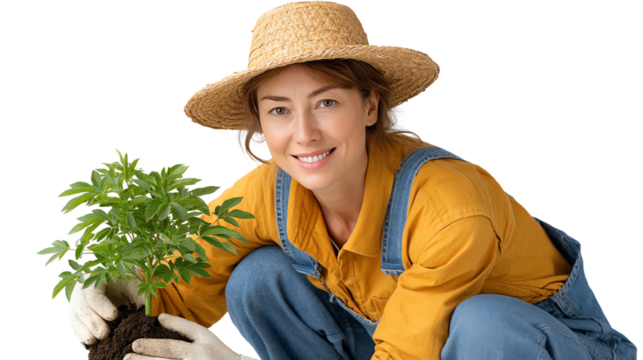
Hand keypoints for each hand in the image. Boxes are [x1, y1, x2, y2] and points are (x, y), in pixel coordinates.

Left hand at [123, 313, 241, 359]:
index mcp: (206, 340)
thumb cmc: (217, 354)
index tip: (156, 319)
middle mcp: (199, 355)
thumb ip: (186, 329)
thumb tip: (161, 318)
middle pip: (170, 350)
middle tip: (132, 347)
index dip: (172, 323)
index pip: (186, 329)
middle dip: (149, 348)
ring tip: (128, 359)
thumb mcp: (207, 338)